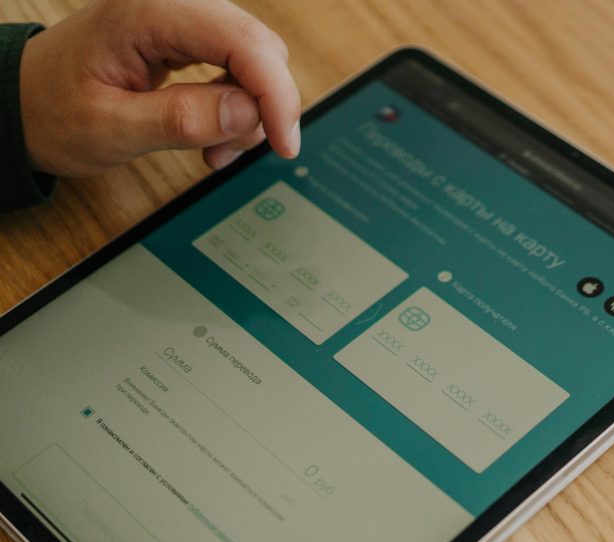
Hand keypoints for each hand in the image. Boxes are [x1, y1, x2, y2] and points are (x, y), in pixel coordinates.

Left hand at [19, 0, 300, 175]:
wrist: (24, 104)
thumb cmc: (52, 111)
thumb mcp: (109, 128)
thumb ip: (179, 119)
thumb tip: (246, 112)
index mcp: (147, 13)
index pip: (241, 40)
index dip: (275, 93)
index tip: (284, 143)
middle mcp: (172, 6)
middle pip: (259, 46)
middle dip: (265, 106)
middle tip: (236, 153)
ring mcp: (182, 21)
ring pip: (256, 60)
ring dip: (250, 113)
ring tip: (213, 150)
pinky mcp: (188, 40)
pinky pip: (238, 68)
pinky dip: (238, 108)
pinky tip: (214, 135)